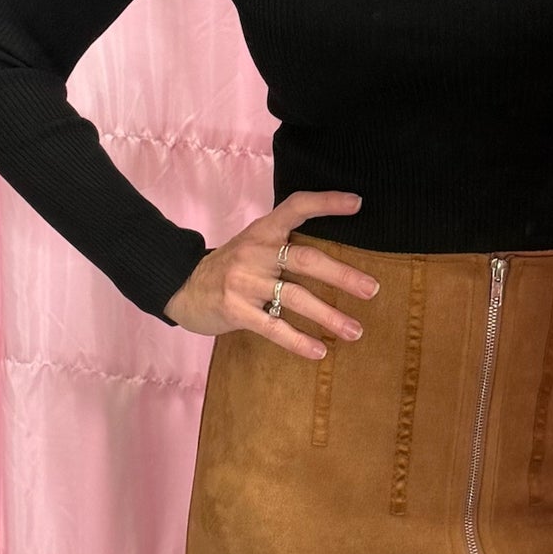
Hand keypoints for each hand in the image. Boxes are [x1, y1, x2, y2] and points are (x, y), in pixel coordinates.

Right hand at [164, 190, 378, 357]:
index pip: (296, 207)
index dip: (326, 202)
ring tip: (355, 331)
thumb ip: (284, 244)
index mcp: (262, 231)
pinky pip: (274, 327)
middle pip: (305, 260)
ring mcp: (244, 282)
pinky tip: (319, 351)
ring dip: (329, 316)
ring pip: (295, 298)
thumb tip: (333, 257)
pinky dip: (298, 340)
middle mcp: (255, 252)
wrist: (180, 285)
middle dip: (342, 275)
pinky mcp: (235, 310)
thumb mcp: (253, 245)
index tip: (357, 203)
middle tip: (372, 289)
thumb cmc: (229, 267)